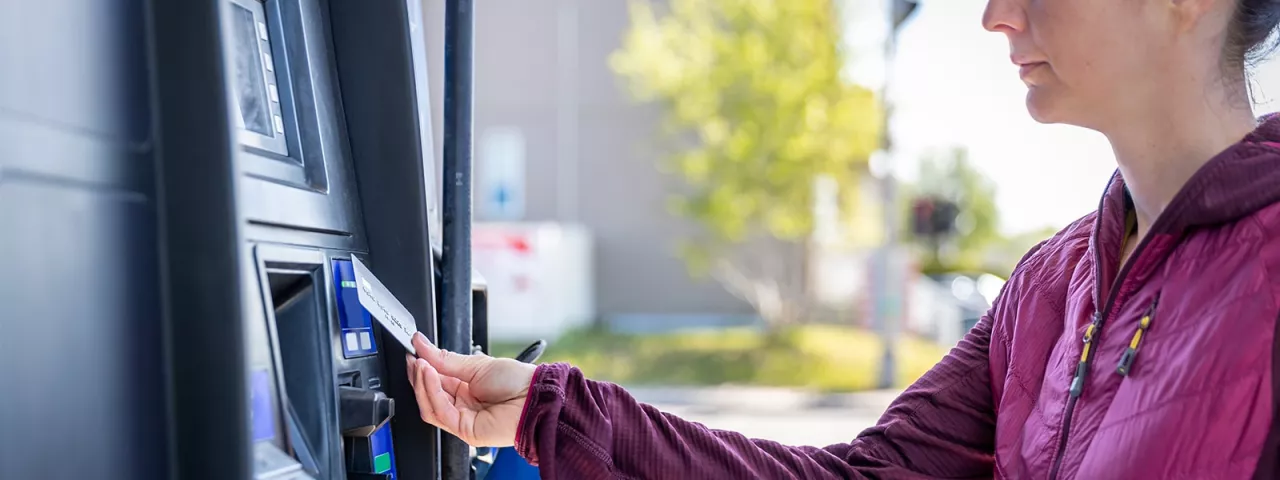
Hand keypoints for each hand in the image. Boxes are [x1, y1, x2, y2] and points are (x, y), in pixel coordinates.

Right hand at [406, 333, 537, 447]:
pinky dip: (432, 392)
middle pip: (428, 395)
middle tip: (413, 358)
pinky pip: (440, 412)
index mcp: (465, 388)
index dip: (421, 368)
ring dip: (422, 383)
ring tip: (421, 364)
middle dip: (419, 375)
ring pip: (430, 405)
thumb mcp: (476, 364)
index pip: (434, 381)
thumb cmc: (517, 382)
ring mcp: (462, 418)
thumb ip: (445, 359)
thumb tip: (422, 343)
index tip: (412, 352)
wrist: (535, 396)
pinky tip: (430, 375)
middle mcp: (461, 404)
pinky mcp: (464, 430)